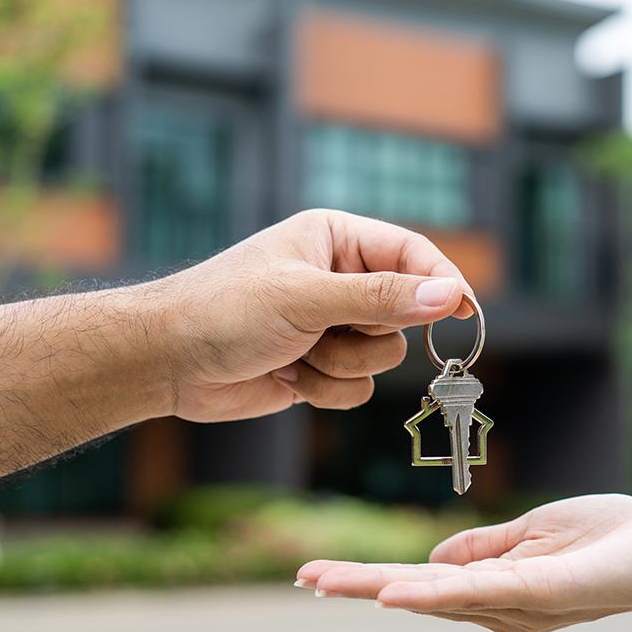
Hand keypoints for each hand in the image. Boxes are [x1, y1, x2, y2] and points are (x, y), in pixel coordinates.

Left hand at [155, 209, 472, 421]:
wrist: (167, 363)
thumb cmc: (224, 310)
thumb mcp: (306, 297)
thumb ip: (380, 298)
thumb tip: (448, 296)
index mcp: (337, 240)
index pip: (413, 254)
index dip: (441, 283)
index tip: (464, 312)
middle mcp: (340, 280)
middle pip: (404, 315)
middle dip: (366, 334)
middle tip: (325, 331)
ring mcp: (331, 326)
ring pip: (383, 358)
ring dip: (340, 366)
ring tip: (294, 354)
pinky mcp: (321, 367)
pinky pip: (359, 388)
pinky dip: (326, 391)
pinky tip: (285, 376)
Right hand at [296, 494, 631, 631]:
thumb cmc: (612, 538)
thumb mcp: (535, 533)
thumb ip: (484, 549)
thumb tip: (431, 560)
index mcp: (498, 586)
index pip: (424, 581)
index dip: (375, 577)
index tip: (322, 573)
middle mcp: (501, 606)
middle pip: (418, 593)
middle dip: (358, 585)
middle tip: (304, 577)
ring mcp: (519, 604)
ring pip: (437, 595)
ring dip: (377, 587)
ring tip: (323, 579)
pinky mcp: (541, 594)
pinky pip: (480, 593)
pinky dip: (434, 593)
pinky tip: (395, 591)